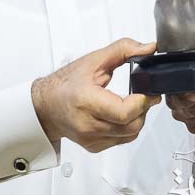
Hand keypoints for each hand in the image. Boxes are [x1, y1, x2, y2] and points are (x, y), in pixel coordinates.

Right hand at [30, 38, 161, 151]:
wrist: (45, 106)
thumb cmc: (65, 84)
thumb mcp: (94, 60)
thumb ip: (124, 50)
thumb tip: (149, 48)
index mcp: (86, 101)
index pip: (123, 112)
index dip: (142, 102)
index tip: (148, 91)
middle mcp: (87, 124)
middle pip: (131, 126)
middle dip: (143, 110)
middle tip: (144, 96)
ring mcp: (90, 138)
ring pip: (130, 135)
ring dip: (138, 119)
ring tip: (133, 103)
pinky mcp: (94, 146)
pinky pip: (122, 140)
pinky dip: (127, 128)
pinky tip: (121, 115)